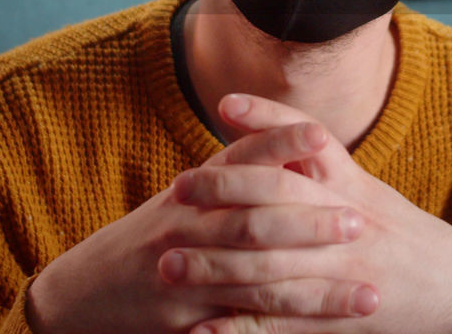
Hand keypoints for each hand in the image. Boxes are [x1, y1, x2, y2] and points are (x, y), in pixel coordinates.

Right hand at [26, 122, 374, 333]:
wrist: (84, 291)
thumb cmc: (151, 235)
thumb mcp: (188, 196)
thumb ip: (238, 169)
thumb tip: (302, 139)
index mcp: (195, 190)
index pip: (241, 157)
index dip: (279, 143)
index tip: (321, 137)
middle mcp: (187, 226)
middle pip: (252, 218)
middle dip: (308, 221)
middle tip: (357, 222)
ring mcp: (185, 275)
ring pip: (258, 281)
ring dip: (316, 290)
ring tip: (367, 295)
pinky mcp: (185, 320)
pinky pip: (241, 328)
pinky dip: (283, 332)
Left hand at [174, 94, 451, 333]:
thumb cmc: (410, 240)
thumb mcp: (374, 195)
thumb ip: (329, 170)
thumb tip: (279, 139)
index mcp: (356, 189)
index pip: (308, 142)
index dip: (267, 120)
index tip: (224, 107)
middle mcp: (348, 223)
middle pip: (279, 196)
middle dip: (224, 192)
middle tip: (176, 191)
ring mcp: (342, 272)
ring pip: (269, 265)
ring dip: (214, 266)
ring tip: (169, 265)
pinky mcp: (339, 317)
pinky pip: (281, 325)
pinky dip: (239, 329)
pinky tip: (202, 330)